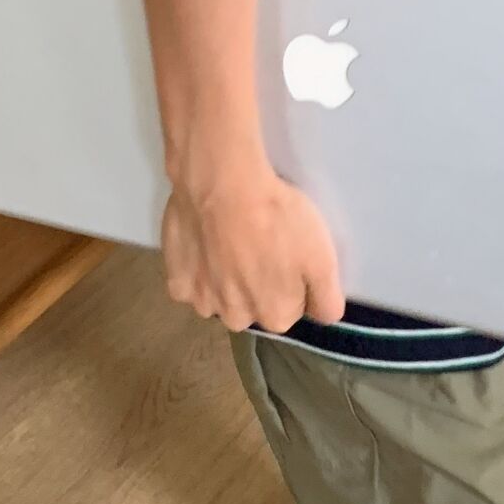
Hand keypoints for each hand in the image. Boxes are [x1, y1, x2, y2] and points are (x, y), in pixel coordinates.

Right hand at [162, 150, 345, 333]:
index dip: (293, 282)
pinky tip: (205, 245)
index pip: (291, 309)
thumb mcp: (323, 258)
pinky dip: (198, 270)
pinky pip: (192, 284)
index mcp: (275, 317)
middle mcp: (237, 320)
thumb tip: (323, 316)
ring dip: (226, 279)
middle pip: (254, 306)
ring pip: (222, 298)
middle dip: (258, 285)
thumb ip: (327, 299)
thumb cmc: (277, 218)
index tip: (289, 255)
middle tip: (259, 245)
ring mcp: (203, 303)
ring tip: (230, 243)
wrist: (223, 184)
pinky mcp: (177, 282)